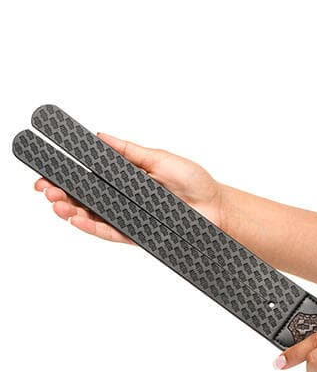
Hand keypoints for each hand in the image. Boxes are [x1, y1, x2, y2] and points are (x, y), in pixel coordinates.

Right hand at [34, 133, 223, 242]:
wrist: (216, 208)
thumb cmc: (194, 182)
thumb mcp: (159, 158)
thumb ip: (128, 152)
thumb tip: (100, 136)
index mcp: (123, 180)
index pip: (87, 178)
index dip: (64, 177)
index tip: (45, 172)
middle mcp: (122, 200)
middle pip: (83, 199)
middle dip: (61, 195)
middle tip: (46, 191)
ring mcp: (128, 218)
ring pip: (92, 217)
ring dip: (72, 212)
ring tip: (58, 206)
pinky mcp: (137, 235)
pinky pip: (111, 233)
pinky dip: (93, 228)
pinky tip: (78, 221)